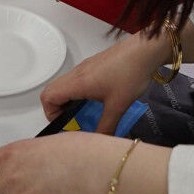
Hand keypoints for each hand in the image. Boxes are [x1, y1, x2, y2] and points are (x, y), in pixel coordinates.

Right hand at [39, 32, 173, 131]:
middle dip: (57, 108)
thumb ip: (106, 127)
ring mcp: (84, 67)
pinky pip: (76, 80)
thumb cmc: (129, 76)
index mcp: (77, 83)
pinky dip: (77, 92)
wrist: (144, 50)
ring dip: (68, 99)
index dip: (51, 113)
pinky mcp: (93, 65)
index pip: (48, 97)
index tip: (66, 123)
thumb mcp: (118, 106)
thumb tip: (100, 142)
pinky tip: (96, 99)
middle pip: (52, 90)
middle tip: (72, 119)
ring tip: (84, 112)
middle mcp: (76, 74)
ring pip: (64, 84)